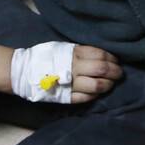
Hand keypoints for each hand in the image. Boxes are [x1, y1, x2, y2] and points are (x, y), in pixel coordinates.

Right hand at [7, 42, 122, 103]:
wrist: (25, 70)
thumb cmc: (47, 56)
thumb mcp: (65, 47)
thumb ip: (82, 51)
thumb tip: (102, 55)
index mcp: (75, 53)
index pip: (101, 55)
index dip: (112, 58)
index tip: (116, 61)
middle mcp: (75, 68)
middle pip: (102, 70)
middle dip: (115, 72)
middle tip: (120, 73)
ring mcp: (71, 84)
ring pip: (97, 86)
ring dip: (108, 85)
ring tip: (111, 84)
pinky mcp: (67, 97)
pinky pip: (86, 98)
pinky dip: (95, 95)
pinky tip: (98, 92)